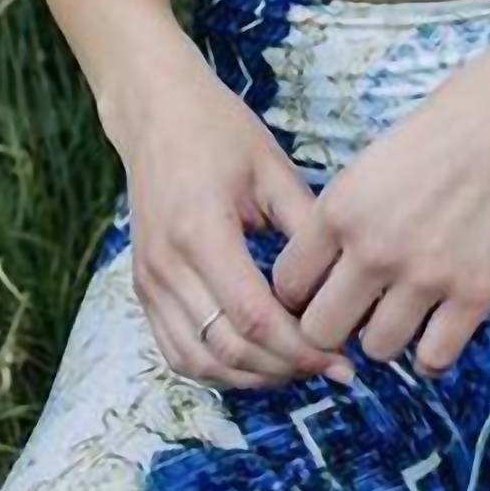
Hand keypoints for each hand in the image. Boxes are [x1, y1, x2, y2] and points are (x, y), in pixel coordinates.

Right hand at [100, 44, 355, 389]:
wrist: (155, 114)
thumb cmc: (219, 131)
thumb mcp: (272, 167)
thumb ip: (304, 224)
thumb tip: (346, 279)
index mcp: (201, 232)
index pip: (253, 317)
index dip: (300, 347)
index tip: (341, 357)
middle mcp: (167, 266)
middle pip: (228, 349)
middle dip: (285, 368)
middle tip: (332, 368)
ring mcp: (149, 281)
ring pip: (199, 361)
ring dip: (252, 377)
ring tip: (300, 369)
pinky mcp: (144, 288)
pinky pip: (177, 350)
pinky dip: (218, 368)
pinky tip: (258, 362)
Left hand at [270, 41, 489, 375]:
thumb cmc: (452, 124)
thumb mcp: (376, 160)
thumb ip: (348, 215)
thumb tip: (333, 269)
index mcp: (341, 207)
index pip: (287, 285)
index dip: (303, 293)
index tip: (325, 288)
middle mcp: (374, 248)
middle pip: (320, 330)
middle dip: (336, 325)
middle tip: (361, 310)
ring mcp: (426, 275)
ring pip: (376, 349)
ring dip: (388, 335)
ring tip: (407, 310)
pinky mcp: (476, 293)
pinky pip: (434, 358)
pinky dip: (433, 351)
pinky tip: (441, 325)